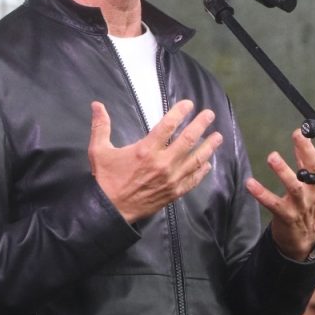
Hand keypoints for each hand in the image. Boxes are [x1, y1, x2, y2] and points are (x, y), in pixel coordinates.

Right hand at [89, 99, 222, 222]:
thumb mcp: (99, 150)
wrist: (110, 210)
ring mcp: (171, 179)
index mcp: (145, 150)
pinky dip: (202, 171)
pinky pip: (193, 180)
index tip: (188, 104)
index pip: (168, 126)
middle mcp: (162, 163)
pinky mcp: (174, 192)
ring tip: (218, 137)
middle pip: (188, 140)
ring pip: (196, 160)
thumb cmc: (106, 178)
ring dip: (208, 147)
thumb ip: (101, 126)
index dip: (180, 112)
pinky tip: (208, 164)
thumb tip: (96, 104)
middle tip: (209, 115)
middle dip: (200, 125)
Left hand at [245, 128, 314, 260]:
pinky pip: (273, 204)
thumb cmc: (308, 209)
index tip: (304, 129)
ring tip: (272, 157)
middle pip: (312, 171)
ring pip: (294, 187)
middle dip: (305, 152)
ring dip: (284, 171)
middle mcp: (313, 194)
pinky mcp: (286, 216)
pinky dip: (262, 194)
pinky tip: (250, 183)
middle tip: (297, 135)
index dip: (312, 146)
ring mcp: (300, 206)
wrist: (304, 242)